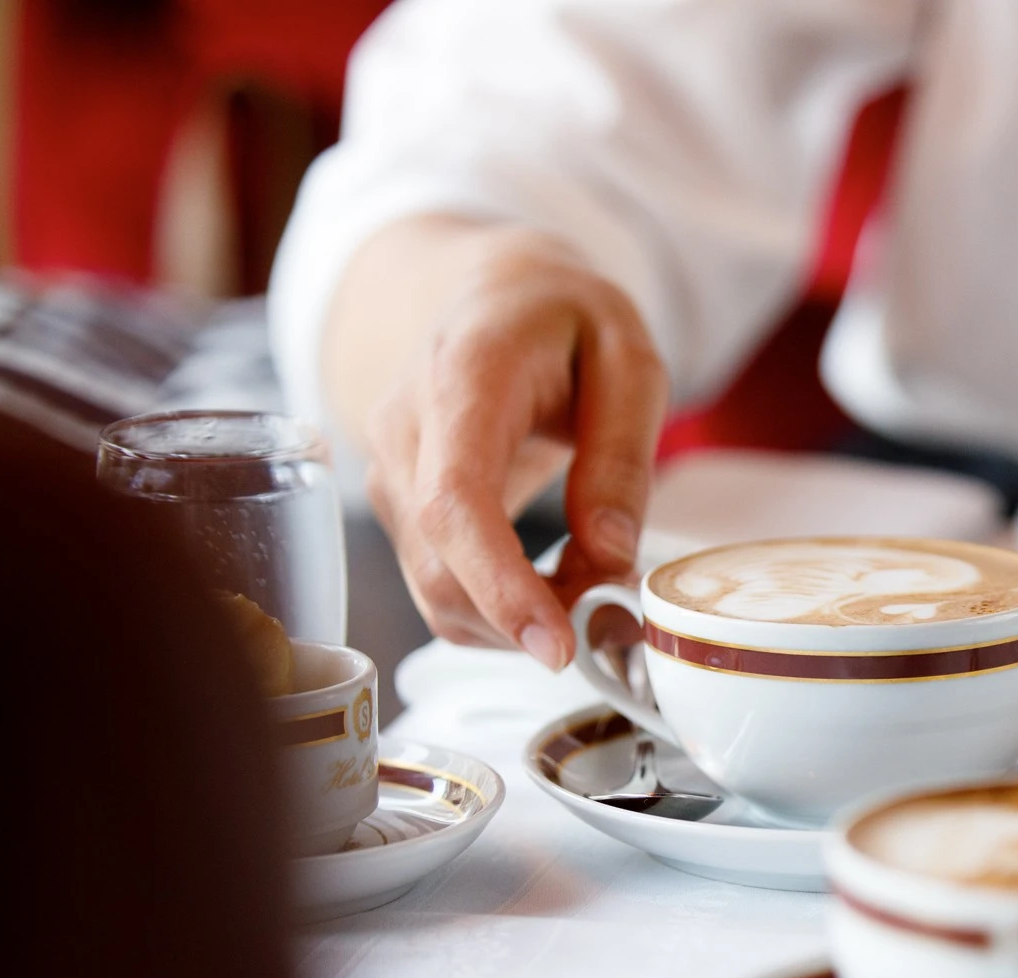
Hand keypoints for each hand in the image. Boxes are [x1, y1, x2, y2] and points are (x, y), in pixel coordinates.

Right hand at [357, 225, 668, 666]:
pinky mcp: (397, 505)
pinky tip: (550, 583)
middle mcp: (404, 427)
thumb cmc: (565, 320)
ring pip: (434, 589)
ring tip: (590, 586)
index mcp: (463, 376)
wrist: (493, 295)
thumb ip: (622, 454)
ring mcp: (388, 469)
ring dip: (515, 619)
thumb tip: (609, 554)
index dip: (498, 584)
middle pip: (438, 564)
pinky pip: (437, 585)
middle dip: (526, 617)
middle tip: (611, 615)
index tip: (554, 643)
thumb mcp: (629, 360)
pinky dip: (496, 609)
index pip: (456, 500)